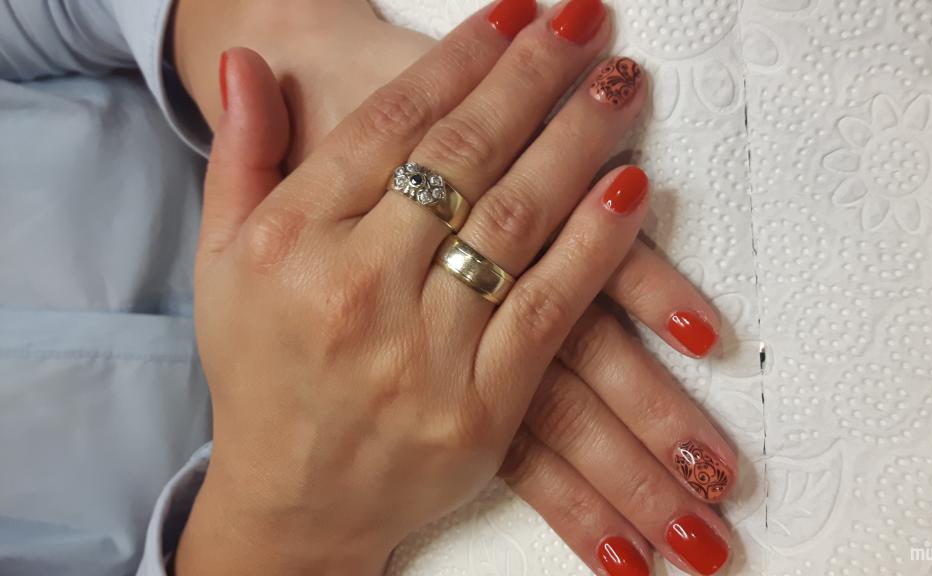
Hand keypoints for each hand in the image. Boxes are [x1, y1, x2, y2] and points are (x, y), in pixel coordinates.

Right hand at [176, 3, 663, 573]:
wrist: (293, 500)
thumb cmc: (261, 372)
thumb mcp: (223, 262)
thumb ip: (242, 158)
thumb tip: (247, 61)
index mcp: (291, 241)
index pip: (391, 124)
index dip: (462, 59)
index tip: (516, 13)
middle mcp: (354, 288)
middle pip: (462, 158)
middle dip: (532, 79)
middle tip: (586, 27)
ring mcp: (421, 351)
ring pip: (515, 222)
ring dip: (577, 142)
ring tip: (621, 84)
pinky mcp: (480, 408)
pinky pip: (549, 310)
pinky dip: (597, 246)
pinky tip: (631, 187)